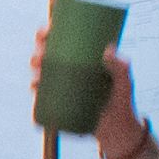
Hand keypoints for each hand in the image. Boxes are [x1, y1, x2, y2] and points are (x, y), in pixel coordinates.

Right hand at [31, 28, 145, 151]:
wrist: (118, 128)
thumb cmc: (121, 99)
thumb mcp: (124, 81)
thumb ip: (121, 66)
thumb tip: (109, 49)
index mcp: (79, 59)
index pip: (60, 42)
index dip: (48, 34)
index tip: (47, 30)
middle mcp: (68, 71)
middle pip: (46, 57)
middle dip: (37, 53)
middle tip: (41, 56)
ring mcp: (62, 88)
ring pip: (40, 76)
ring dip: (34, 73)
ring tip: (38, 76)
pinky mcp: (59, 105)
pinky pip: (41, 98)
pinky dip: (35, 94)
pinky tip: (34, 90)